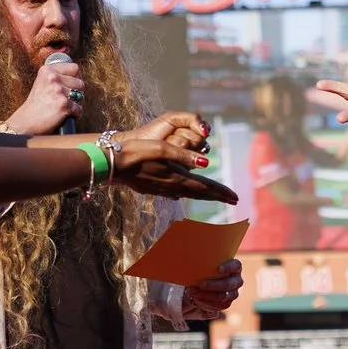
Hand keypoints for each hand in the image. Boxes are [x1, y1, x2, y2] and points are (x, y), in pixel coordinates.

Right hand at [3, 56, 85, 134]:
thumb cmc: (37, 103)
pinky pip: (79, 109)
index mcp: (47, 70)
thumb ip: (57, 75)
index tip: (73, 85)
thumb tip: (78, 75)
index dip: (77, 78)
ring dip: (76, 104)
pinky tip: (64, 115)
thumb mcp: (42, 82)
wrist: (27, 121)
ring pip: (81, 96)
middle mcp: (53, 78)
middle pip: (80, 83)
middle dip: (77, 92)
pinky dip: (75, 115)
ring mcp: (58, 91)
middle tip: (67, 99)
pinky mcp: (63, 104)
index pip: (75, 68)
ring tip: (64, 107)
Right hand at [112, 112, 236, 204]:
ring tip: (215, 195)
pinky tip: (186, 191)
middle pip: (200, 193)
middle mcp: (171, 186)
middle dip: (217, 196)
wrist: (111, 165)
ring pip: (189, 192)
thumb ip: (184, 156)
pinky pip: (177, 191)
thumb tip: (206, 162)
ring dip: (204, 194)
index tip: (236, 199)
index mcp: (176, 177)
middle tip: (233, 200)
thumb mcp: (162, 149)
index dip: (222, 192)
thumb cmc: (136, 152)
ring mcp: (162, 189)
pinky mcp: (153, 188)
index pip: (205, 187)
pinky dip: (188, 192)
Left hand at [183, 257, 242, 317]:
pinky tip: (196, 298)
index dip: (228, 268)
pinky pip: (218, 305)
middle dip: (213, 285)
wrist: (208, 285)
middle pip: (228, 284)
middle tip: (200, 283)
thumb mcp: (207, 265)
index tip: (218, 269)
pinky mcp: (227, 303)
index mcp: (235, 267)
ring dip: (206, 294)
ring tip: (192, 292)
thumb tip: (190, 263)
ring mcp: (233, 293)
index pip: (235, 266)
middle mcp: (237, 280)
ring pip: (223, 296)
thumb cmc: (208, 270)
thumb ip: (204, 264)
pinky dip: (206, 302)